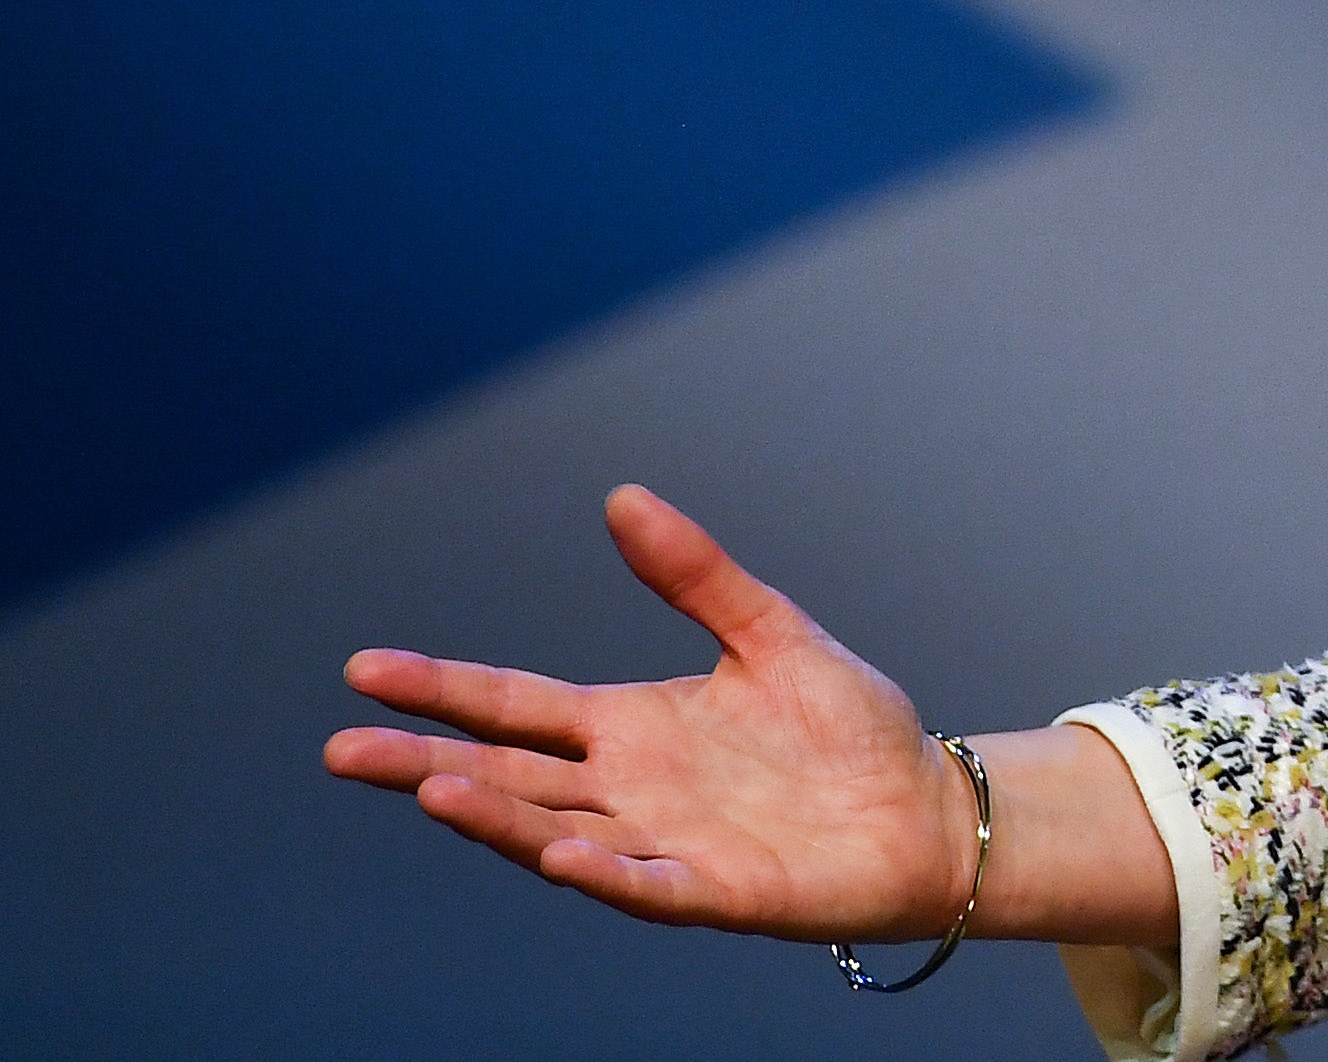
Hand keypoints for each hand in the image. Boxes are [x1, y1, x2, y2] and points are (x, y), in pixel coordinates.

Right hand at [323, 485, 971, 938]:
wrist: (923, 806)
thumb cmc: (847, 727)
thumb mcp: (768, 632)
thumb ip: (696, 574)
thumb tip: (622, 497)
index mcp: (630, 729)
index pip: (515, 708)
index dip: (442, 690)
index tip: (363, 670)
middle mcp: (628, 791)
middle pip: (507, 776)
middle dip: (425, 763)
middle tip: (343, 748)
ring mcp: (663, 846)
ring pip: (556, 834)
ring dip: (496, 818)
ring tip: (431, 788)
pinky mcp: (716, 892)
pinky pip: (646, 886)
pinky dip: (604, 873)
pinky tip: (564, 855)